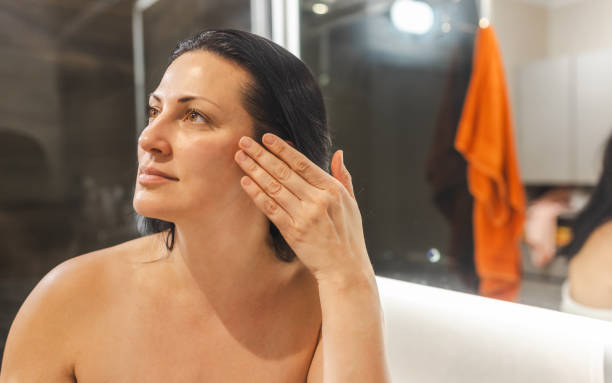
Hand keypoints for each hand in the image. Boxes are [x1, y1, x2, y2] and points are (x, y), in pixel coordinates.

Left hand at [234, 133, 373, 282]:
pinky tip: (245, 183)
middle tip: (244, 142)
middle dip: (262, 155)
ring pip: (274, 187)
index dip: (282, 149)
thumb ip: (343, 176)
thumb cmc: (349, 236)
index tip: (266, 137)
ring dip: (254, 170)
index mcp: (332, 189)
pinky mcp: (293, 232)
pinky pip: (271, 209)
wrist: (345, 269)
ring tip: (240, 158)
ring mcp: (305, 216)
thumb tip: (338, 153)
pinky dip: (257, 194)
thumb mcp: (352, 203)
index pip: (302, 163)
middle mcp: (318, 200)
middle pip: (284, 172)